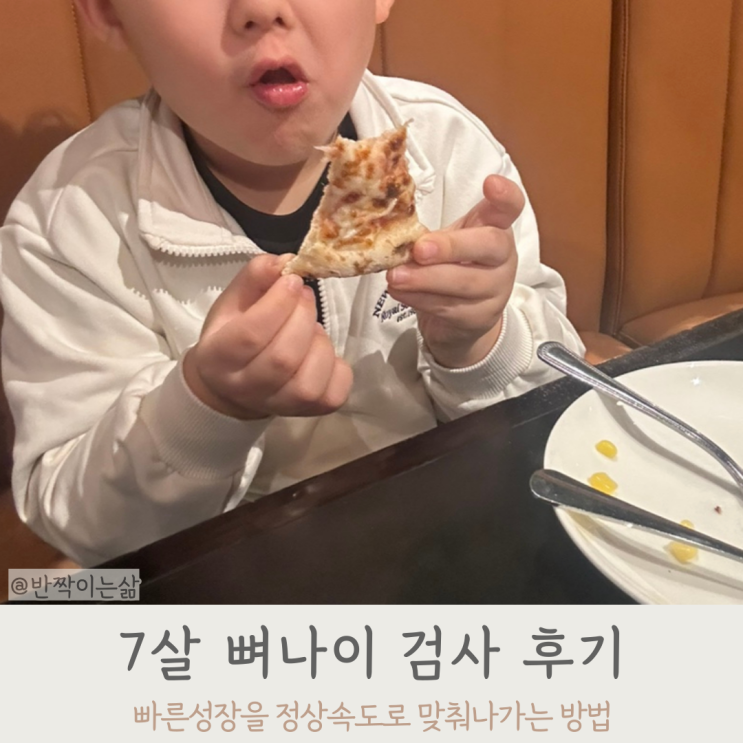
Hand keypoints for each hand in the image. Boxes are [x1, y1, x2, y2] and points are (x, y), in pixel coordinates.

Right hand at [183, 254, 352, 419]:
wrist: (233, 387)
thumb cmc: (233, 336)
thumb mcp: (233, 302)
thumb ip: (256, 277)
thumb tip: (287, 261)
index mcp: (219, 358)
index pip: (251, 335)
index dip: (278, 304)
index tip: (292, 280)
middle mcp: (247, 389)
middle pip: (284, 357)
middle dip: (302, 316)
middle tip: (305, 296)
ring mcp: (281, 406)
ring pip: (310, 379)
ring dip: (318, 341)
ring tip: (309, 327)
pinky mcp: (311, 412)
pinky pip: (334, 393)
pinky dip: (337, 366)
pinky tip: (321, 353)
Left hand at [386, 174, 523, 367]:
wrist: (463, 317)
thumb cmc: (454, 267)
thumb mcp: (448, 243)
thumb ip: (432, 235)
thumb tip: (393, 232)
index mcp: (496, 228)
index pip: (510, 207)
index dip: (505, 196)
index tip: (490, 183)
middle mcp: (503, 258)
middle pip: (489, 246)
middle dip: (452, 246)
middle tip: (419, 249)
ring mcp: (496, 290)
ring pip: (464, 282)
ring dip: (426, 279)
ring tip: (395, 276)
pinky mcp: (479, 318)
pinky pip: (448, 307)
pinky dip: (419, 299)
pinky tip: (399, 292)